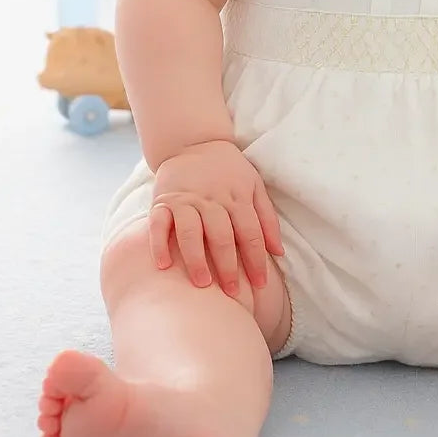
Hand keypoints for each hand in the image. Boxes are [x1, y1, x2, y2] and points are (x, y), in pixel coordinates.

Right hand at [149, 139, 283, 293]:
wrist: (194, 143)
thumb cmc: (229, 171)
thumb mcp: (254, 186)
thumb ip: (267, 218)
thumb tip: (279, 252)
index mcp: (237, 197)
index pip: (250, 233)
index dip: (256, 260)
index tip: (260, 285)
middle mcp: (211, 199)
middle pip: (221, 236)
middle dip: (228, 266)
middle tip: (232, 293)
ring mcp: (185, 200)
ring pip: (190, 232)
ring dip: (196, 259)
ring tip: (202, 284)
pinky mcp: (162, 201)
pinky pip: (158, 224)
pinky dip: (159, 244)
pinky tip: (163, 265)